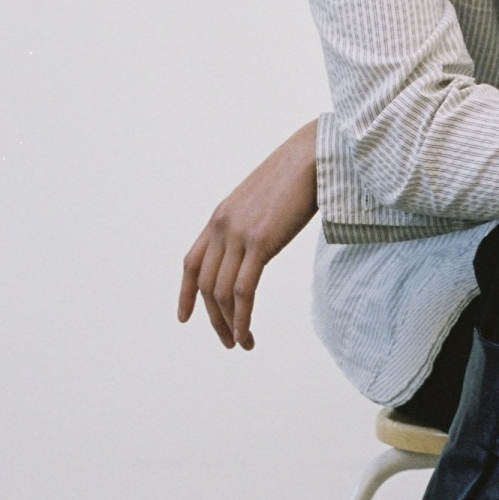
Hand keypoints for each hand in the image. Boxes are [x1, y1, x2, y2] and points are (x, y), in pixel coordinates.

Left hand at [178, 119, 318, 349]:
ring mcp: (238, 234)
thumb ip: (255, 224)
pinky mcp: (260, 241)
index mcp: (220, 217)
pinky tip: (247, 333)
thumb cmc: (298, 176)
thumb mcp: (265, 202)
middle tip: (227, 342)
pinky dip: (242, 317)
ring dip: (229, 324)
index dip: (185, 293)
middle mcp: (222, 227)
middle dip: (213, 318)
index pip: (191, 262)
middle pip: (205, 284)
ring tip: (241, 344)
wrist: (313, 155)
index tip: (185, 318)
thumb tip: (262, 243)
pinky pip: (243, 290)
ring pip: (221, 292)